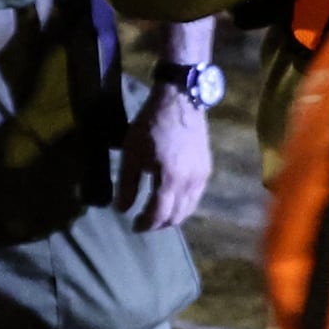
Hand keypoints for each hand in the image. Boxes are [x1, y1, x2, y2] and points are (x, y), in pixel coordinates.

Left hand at [119, 84, 214, 229]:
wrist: (179, 101)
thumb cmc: (151, 125)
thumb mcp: (132, 153)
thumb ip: (127, 185)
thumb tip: (122, 210)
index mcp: (171, 179)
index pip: (159, 214)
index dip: (145, 224)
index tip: (133, 226)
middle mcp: (191, 182)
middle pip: (177, 216)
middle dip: (159, 224)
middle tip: (144, 223)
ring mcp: (202, 176)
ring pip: (190, 208)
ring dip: (173, 216)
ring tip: (156, 215)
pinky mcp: (206, 168)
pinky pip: (196, 196)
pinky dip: (184, 205)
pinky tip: (172, 199)